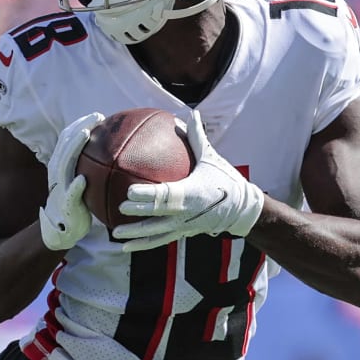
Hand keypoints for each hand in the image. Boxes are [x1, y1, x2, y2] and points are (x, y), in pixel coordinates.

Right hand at [39, 111, 103, 250]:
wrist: (64, 229)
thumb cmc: (78, 203)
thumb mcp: (83, 181)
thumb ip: (92, 167)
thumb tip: (117, 153)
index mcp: (62, 165)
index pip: (68, 138)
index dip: (80, 124)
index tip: (98, 116)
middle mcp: (58, 172)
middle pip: (65, 143)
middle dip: (80, 127)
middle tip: (97, 117)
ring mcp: (60, 187)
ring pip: (64, 162)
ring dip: (74, 147)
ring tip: (86, 134)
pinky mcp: (66, 204)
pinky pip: (70, 192)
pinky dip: (75, 185)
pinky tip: (82, 179)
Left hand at [113, 110, 263, 250]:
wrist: (243, 209)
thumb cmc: (226, 180)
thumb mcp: (212, 158)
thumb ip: (197, 137)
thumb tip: (191, 112)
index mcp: (192, 193)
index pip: (166, 195)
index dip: (148, 194)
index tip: (130, 190)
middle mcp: (186, 212)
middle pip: (158, 214)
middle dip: (139, 211)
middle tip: (119, 207)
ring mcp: (184, 225)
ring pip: (157, 233)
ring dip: (136, 235)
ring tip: (116, 234)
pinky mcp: (183, 233)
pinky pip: (160, 240)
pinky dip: (143, 244)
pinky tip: (125, 247)